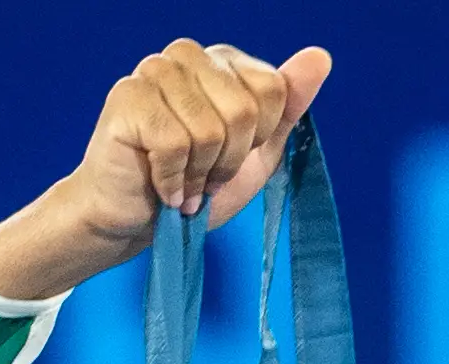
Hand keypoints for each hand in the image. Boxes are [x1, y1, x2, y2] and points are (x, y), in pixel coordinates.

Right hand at [0, 40, 331, 302]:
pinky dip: (173, 181)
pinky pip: (175, 144)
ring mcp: (154, 71)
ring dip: (199, 175)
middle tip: (203, 179)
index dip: (257, 140)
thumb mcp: (254, 155)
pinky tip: (162, 186)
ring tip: (182, 184)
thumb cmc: (190, 187)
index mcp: (221, 61)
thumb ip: (287, 107)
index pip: (272, 90)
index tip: (229, 159)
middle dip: (227, 162)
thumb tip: (320, 57)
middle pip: (243, 110)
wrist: (133, 224)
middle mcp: (187, 55)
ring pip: (210, 130)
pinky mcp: (128, 98)